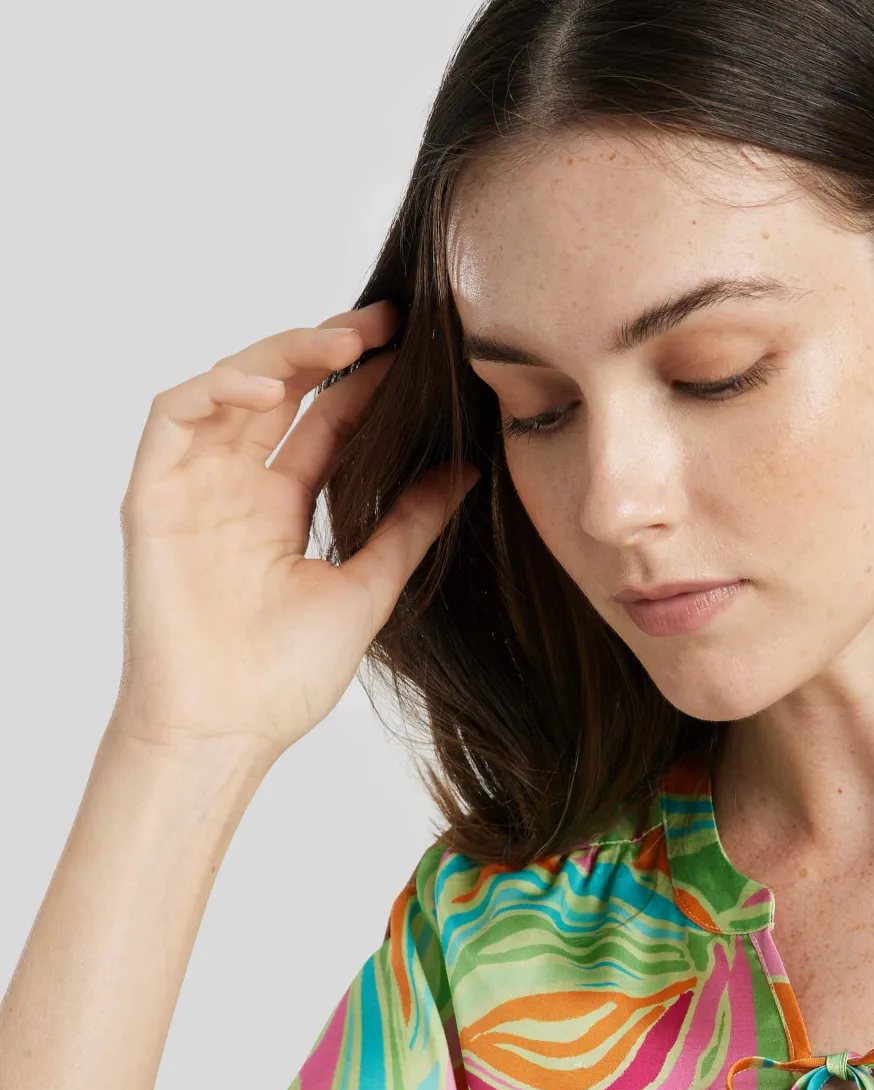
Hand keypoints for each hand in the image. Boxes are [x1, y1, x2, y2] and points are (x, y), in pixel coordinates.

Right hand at [110, 299, 477, 764]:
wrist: (228, 729)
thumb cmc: (288, 678)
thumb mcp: (369, 587)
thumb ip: (410, 526)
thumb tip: (467, 470)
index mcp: (280, 510)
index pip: (322, 422)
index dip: (362, 381)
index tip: (414, 348)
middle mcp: (234, 489)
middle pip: (278, 392)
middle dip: (327, 348)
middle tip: (386, 322)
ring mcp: (192, 488)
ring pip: (230, 389)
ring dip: (281, 356)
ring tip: (342, 343)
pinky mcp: (153, 496)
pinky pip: (174, 416)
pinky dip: (217, 389)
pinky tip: (270, 388)